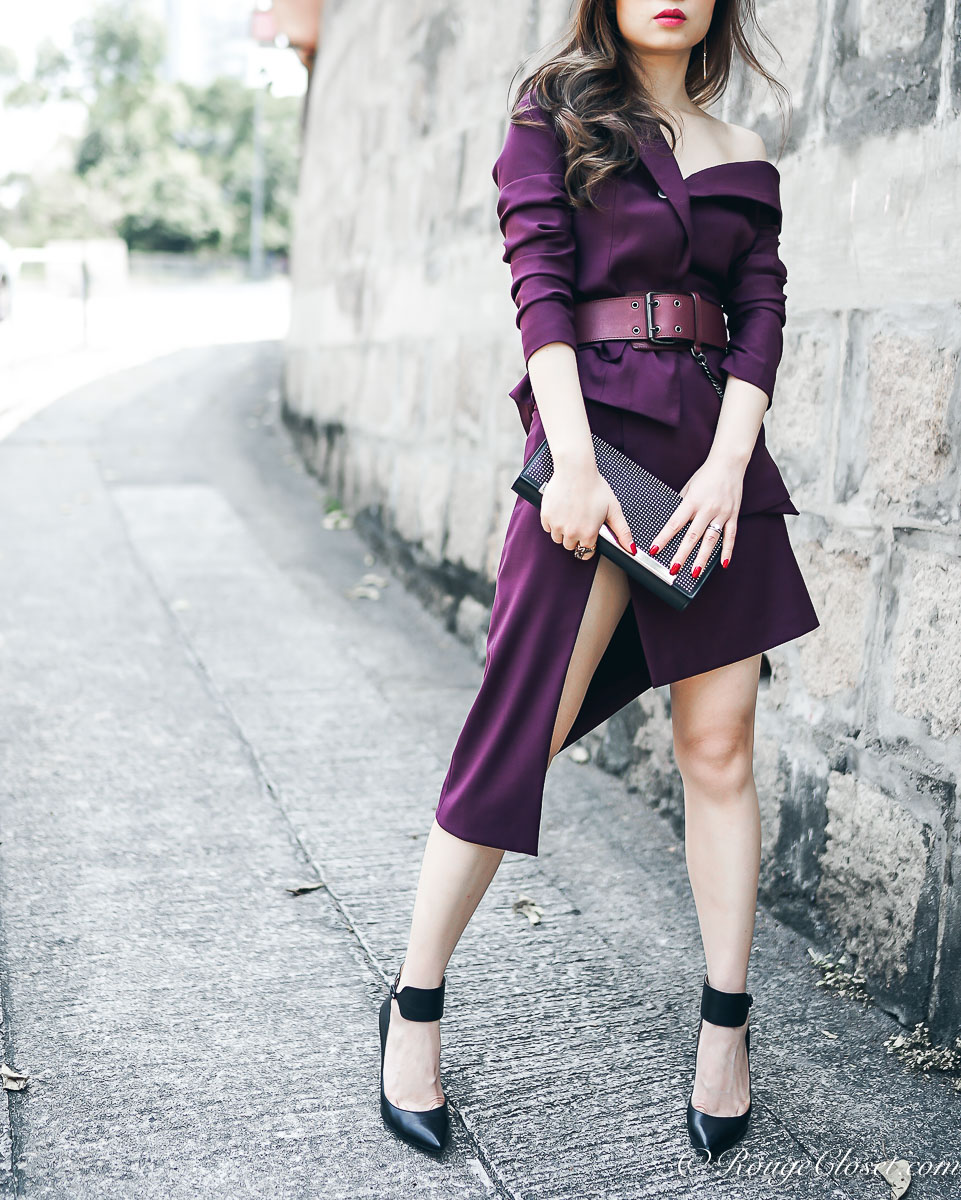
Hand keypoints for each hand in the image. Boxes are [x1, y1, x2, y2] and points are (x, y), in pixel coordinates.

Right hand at [541, 462, 636, 559]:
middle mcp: (571, 532)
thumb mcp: (613, 509)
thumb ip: (622, 532)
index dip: (588, 544)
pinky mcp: (546, 516)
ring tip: (570, 516)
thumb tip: (631, 549)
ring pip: (558, 538)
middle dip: (575, 537)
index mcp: (588, 533)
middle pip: (570, 546)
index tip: (588, 535)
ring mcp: (557, 525)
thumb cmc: (595, 487)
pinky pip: (548, 528)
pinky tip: (561, 512)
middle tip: (580, 521)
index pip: (586, 552)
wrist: (575, 470)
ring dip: (563, 532)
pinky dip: (553, 523)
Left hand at [647, 452, 744, 576]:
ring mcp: (722, 513)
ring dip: (703, 557)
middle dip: (682, 554)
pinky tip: (723, 564)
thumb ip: (682, 506)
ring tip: (694, 572)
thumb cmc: (705, 475)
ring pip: (711, 539)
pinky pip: (731, 536)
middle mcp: (707, 509)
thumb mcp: (688, 488)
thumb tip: (673, 523)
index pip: (675, 523)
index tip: (654, 549)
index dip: (664, 537)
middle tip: (673, 569)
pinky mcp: (733, 515)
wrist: (729, 463)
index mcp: (692, 501)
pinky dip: (727, 551)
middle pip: (692, 535)